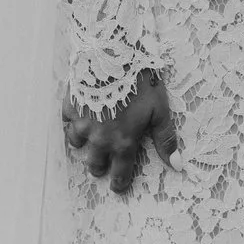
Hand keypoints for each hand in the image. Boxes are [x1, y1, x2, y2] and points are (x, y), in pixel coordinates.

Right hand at [62, 68, 179, 194]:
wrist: (114, 56)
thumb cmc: (141, 82)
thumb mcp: (160, 110)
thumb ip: (165, 139)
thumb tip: (176, 165)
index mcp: (123, 142)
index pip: (120, 173)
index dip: (120, 183)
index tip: (118, 187)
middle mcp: (99, 139)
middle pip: (94, 164)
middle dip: (100, 167)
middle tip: (104, 163)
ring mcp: (81, 124)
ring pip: (77, 145)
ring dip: (85, 144)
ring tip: (92, 138)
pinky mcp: (70, 107)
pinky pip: (67, 122)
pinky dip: (73, 122)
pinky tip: (81, 114)